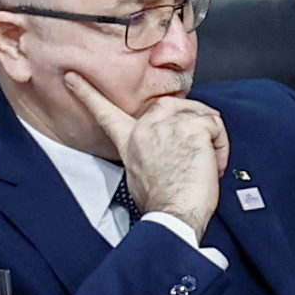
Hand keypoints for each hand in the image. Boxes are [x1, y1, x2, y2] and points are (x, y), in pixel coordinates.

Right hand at [68, 76, 226, 237]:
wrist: (173, 217)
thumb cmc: (162, 202)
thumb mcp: (140, 173)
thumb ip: (147, 149)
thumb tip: (163, 146)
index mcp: (129, 141)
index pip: (106, 112)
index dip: (88, 93)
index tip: (72, 77)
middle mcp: (145, 128)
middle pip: (174, 105)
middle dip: (193, 123)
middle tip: (197, 153)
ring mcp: (168, 124)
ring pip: (201, 115)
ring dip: (210, 139)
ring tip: (203, 164)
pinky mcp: (192, 126)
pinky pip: (216, 125)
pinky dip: (221, 145)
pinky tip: (212, 165)